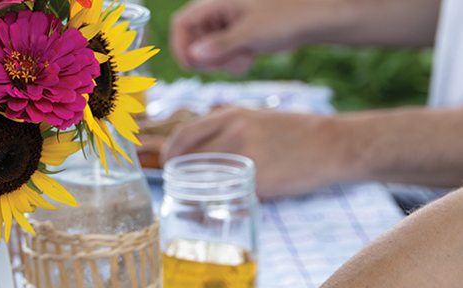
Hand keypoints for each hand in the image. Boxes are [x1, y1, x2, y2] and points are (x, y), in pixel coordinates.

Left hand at [162, 108, 344, 198]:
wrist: (336, 145)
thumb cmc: (298, 135)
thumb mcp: (259, 119)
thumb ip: (229, 131)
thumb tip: (202, 152)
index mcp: (231, 115)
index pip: (183, 135)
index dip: (169, 154)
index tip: (167, 166)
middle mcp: (233, 133)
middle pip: (188, 160)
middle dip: (179, 177)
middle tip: (181, 189)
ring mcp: (244, 157)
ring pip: (203, 180)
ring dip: (195, 194)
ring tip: (198, 202)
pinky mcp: (257, 181)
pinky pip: (225, 197)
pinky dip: (217, 206)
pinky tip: (219, 211)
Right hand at [170, 0, 318, 72]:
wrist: (320, 16)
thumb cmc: (288, 17)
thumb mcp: (251, 34)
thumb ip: (219, 45)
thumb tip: (194, 56)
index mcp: (219, 0)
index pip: (183, 23)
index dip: (180, 46)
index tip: (192, 66)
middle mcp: (222, 8)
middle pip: (193, 36)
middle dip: (205, 57)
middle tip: (223, 67)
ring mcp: (232, 20)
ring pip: (208, 46)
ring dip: (219, 61)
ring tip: (242, 63)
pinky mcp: (243, 30)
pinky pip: (224, 48)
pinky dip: (230, 59)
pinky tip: (248, 60)